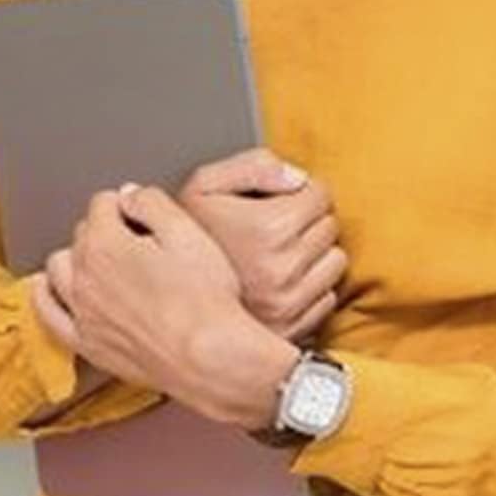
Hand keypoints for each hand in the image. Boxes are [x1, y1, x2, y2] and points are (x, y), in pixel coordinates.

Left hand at [42, 184, 263, 415]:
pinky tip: (52, 290)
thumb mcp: (188, 233)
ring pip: (58, 269)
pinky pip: (48, 314)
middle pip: (82, 234)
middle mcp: (83, 277)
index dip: (127, 203)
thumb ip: (153, 203)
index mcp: (106, 244)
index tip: (142, 212)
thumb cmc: (204, 298)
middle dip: (105, 228)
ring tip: (101, 258)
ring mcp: (81, 313)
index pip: (103, 203)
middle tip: (137, 237)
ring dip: (75, 257)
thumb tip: (130, 195)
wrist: (208, 356)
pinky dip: (46, 296)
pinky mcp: (86, 343)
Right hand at [177, 147, 348, 341]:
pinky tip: (279, 285)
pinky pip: (327, 298)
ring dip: (314, 257)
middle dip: (308, 223)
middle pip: (330, 227)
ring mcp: (289, 302)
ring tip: (277, 257)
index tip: (277, 203)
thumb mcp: (204, 184)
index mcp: (269, 228)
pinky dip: (310, 290)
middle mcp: (284, 268)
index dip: (298, 193)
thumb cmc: (185, 239)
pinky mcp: (292, 328)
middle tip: (274, 231)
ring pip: (335, 263)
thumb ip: (254, 166)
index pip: (320, 195)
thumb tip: (298, 178)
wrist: (161, 300)